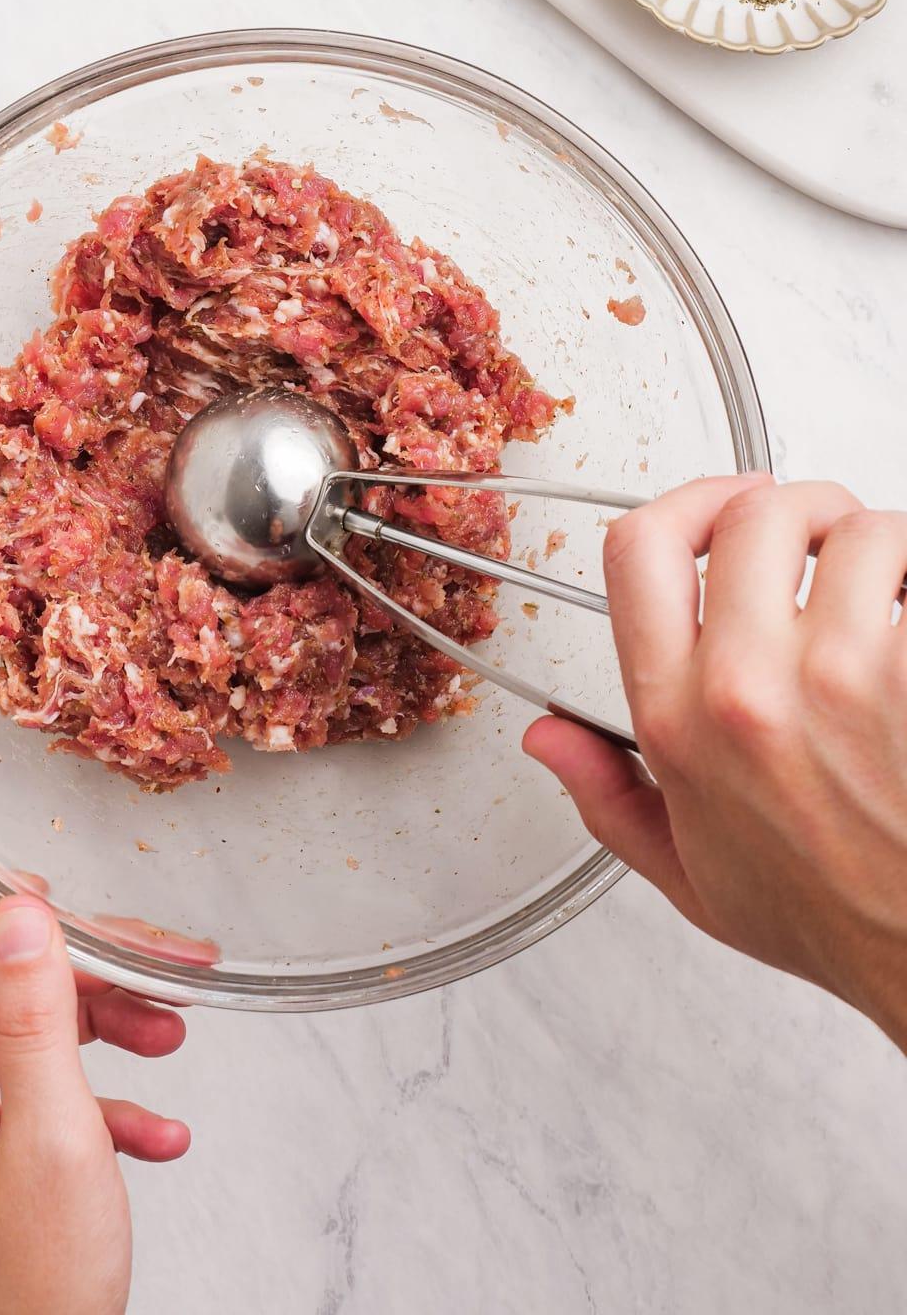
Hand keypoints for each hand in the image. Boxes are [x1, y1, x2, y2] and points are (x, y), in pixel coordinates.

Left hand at [0, 877, 189, 1314]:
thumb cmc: (29, 1295)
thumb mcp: (52, 1137)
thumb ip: (34, 1015)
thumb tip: (17, 912)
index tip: (30, 906)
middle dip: (80, 964)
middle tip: (160, 965)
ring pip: (24, 1029)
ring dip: (106, 1023)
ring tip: (172, 1036)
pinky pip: (42, 1092)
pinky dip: (104, 1097)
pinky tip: (158, 1128)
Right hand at [524, 478, 906, 1050]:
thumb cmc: (833, 917)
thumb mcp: (691, 876)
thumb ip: (608, 799)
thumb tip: (549, 738)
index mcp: (677, 720)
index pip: (641, 549)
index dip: (687, 503)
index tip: (721, 507)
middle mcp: (748, 687)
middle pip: (754, 514)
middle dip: (796, 513)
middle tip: (823, 543)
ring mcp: (843, 674)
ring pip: (860, 530)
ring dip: (879, 545)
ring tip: (888, 587)